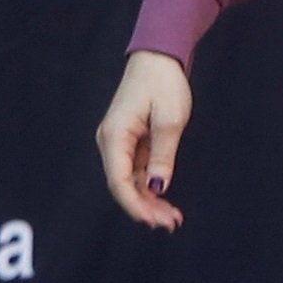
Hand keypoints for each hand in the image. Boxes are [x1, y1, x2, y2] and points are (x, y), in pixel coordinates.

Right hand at [96, 50, 192, 230]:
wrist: (158, 59)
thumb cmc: (163, 84)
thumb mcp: (170, 120)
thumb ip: (162, 156)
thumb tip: (156, 187)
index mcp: (114, 137)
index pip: (118, 181)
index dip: (135, 205)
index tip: (154, 221)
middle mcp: (111, 143)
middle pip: (122, 185)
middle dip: (145, 207)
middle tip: (171, 223)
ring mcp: (119, 143)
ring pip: (129, 181)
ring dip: (148, 200)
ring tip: (171, 217)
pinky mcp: (130, 142)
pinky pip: (136, 171)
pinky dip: (149, 186)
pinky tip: (164, 199)